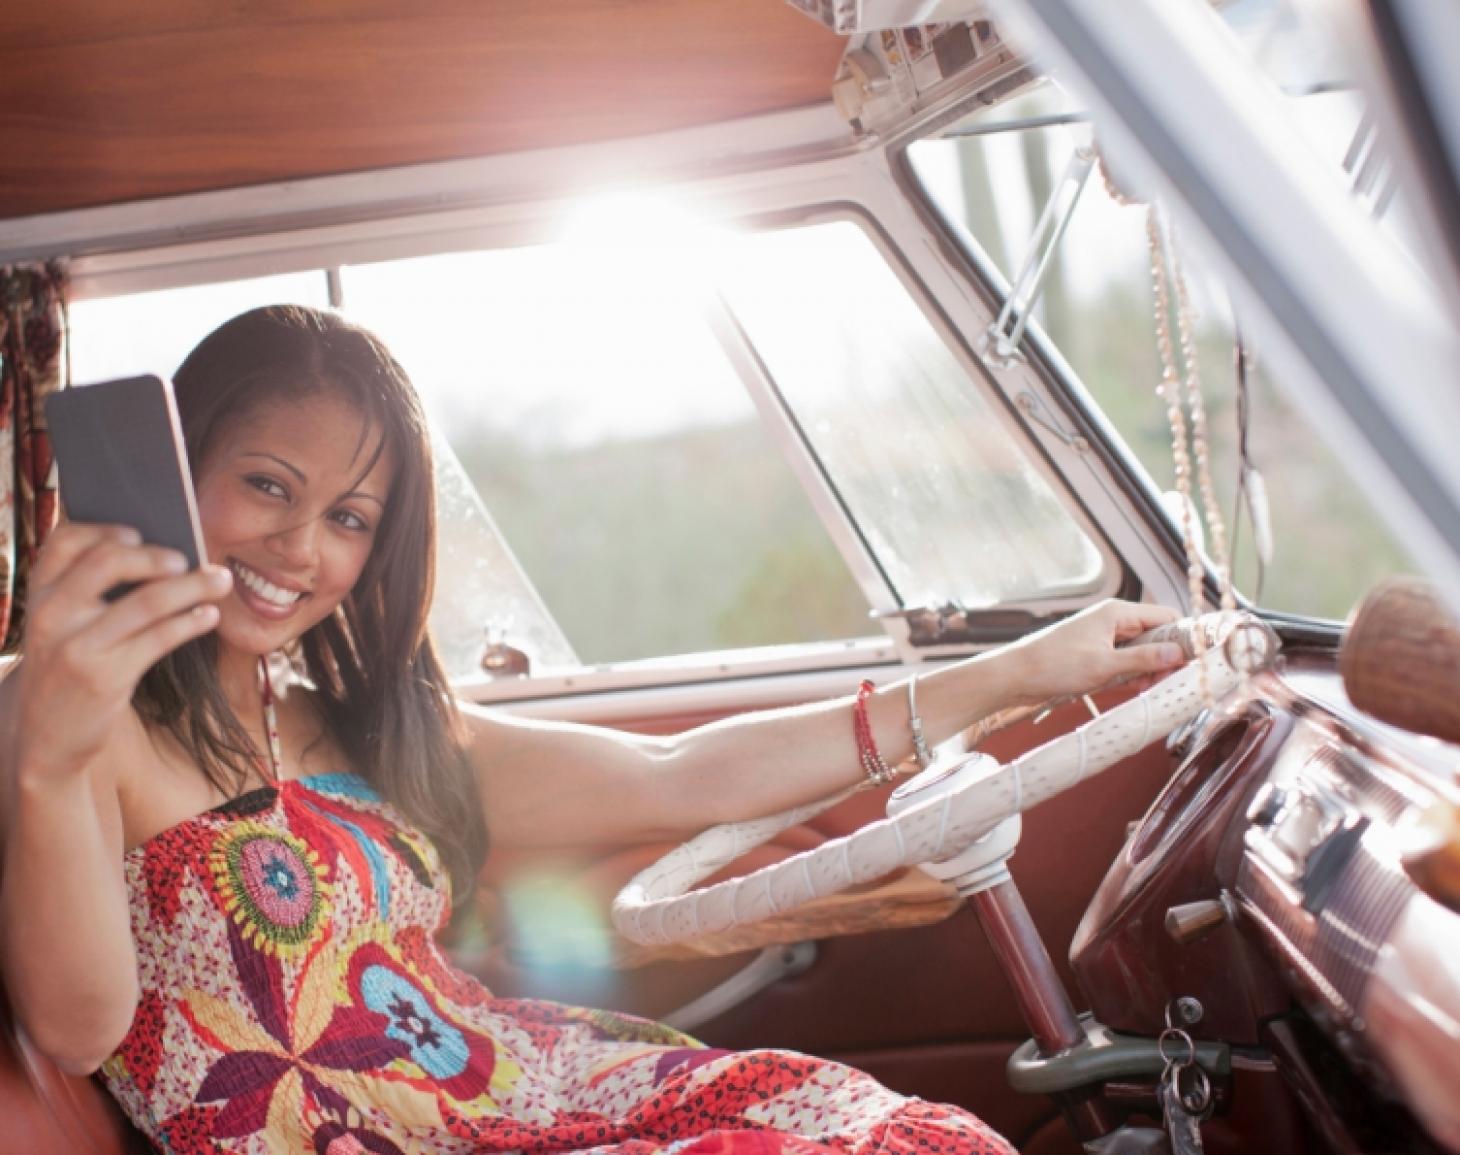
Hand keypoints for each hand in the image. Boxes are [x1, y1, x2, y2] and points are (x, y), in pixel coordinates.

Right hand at [9, 523, 232, 781]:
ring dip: (194, 586)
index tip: (140, 532)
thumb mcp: (59, 627)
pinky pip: (160, 638)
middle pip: (110, 561)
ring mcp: (77, 646)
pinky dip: (191, 622)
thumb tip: (163, 554)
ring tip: (221, 581)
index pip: (64, 541)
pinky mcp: (105, 677)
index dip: (105, 529)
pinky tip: (209, 616)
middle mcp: (50, 614)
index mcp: (37, 594)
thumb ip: (88, 592)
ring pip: (146, 600)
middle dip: (158, 555)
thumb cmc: (66, 669)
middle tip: (188, 560)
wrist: (43, 738)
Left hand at [1008, 599, 1185, 706]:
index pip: (1165, 616)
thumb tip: (1178, 654)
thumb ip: (1143, 659)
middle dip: (1165, 659)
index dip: (1183, 637)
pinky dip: (1131, 675)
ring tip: (1148, 688)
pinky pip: (1124, 662)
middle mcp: (1113, 621)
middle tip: (1167, 682)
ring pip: (1141, 651)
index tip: (1195, 661)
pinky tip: (1132, 689)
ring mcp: (1103, 637)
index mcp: (1117, 612)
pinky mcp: (1095, 654)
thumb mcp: (1104, 665)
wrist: (1015, 676)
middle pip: (1155, 635)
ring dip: (1147, 670)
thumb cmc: (1054, 665)